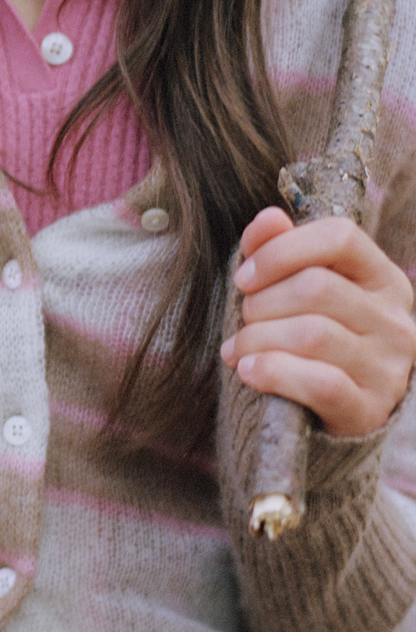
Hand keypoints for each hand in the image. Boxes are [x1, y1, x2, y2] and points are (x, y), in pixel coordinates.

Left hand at [220, 207, 415, 437]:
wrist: (331, 414)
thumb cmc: (309, 338)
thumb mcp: (296, 289)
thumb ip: (280, 249)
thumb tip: (269, 217)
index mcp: (382, 279)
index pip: (340, 237)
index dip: (282, 250)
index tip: (245, 277)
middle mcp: (395, 320)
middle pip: (316, 287)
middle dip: (262, 302)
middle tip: (244, 319)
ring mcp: (388, 367)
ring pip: (312, 335)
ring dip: (257, 338)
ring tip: (237, 349)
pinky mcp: (370, 409)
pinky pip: (320, 382)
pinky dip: (273, 372)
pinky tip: (248, 370)